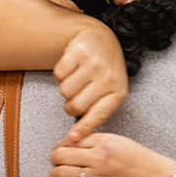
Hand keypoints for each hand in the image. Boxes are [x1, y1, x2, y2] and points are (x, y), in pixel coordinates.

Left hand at [50, 133, 175, 176]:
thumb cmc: (143, 162)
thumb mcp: (121, 142)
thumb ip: (98, 141)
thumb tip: (76, 143)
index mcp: (104, 142)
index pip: (71, 140)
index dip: (61, 145)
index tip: (61, 150)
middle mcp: (98, 158)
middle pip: (60, 155)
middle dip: (54, 158)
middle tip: (55, 162)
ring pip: (61, 173)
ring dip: (54, 174)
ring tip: (55, 175)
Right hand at [54, 26, 126, 140]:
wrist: (101, 38)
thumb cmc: (105, 70)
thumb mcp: (110, 91)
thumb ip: (97, 111)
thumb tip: (76, 136)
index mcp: (117, 91)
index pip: (98, 114)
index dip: (84, 128)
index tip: (73, 138)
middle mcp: (107, 77)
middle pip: (76, 106)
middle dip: (71, 106)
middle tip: (76, 97)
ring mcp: (92, 63)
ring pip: (64, 91)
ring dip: (66, 89)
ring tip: (77, 80)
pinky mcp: (78, 51)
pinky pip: (58, 74)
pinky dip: (60, 74)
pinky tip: (72, 68)